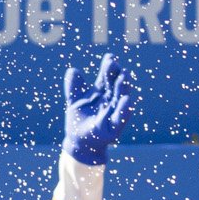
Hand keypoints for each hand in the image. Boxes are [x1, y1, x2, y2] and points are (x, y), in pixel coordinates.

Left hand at [63, 53, 137, 167]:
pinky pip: (120, 118)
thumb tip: (72, 70)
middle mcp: (110, 100)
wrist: (78, 142)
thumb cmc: (79, 119)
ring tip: (123, 76)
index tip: (109, 57)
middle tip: (114, 63)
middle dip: (115, 74)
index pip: (106, 77)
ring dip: (122, 87)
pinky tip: (125, 99)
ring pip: (120, 98)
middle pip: (114, 85)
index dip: (108, 68)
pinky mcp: (114, 127)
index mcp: (102, 92)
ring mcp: (113, 112)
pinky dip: (123, 109)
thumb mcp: (74, 101)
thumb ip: (73, 87)